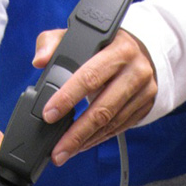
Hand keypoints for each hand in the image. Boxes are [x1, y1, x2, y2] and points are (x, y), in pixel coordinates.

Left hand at [33, 28, 156, 165]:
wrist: (142, 50)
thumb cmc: (105, 44)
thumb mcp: (80, 34)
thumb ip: (53, 42)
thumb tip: (39, 60)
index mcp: (119, 49)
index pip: (91, 76)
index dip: (68, 97)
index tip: (49, 115)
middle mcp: (136, 70)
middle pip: (103, 108)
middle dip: (77, 133)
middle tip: (58, 150)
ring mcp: (144, 91)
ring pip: (111, 123)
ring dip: (86, 141)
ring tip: (65, 152)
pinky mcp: (145, 106)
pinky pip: (120, 128)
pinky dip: (98, 139)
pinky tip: (82, 145)